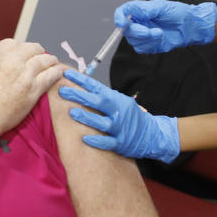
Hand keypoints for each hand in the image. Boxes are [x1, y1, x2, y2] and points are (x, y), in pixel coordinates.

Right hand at [0, 39, 62, 136]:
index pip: (13, 43)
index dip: (19, 47)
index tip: (21, 51)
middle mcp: (14, 61)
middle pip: (32, 49)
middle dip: (37, 50)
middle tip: (40, 53)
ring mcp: (26, 76)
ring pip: (44, 61)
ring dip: (50, 59)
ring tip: (53, 61)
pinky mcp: (33, 92)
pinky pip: (50, 78)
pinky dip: (56, 72)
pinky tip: (60, 72)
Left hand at [58, 69, 180, 162]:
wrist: (152, 134)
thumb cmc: (131, 117)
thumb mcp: (120, 102)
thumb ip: (103, 97)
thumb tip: (81, 88)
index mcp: (116, 99)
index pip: (96, 87)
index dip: (81, 80)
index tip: (67, 74)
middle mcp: (118, 112)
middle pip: (98, 102)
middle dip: (80, 95)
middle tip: (63, 90)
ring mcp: (120, 128)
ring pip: (102, 122)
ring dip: (87, 117)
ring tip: (72, 112)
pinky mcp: (121, 143)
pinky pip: (108, 142)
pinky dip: (97, 141)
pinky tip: (85, 139)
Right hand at [114, 0, 216, 53]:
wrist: (191, 26)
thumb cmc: (178, 13)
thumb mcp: (162, 7)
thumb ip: (145, 10)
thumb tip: (131, 12)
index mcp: (139, 11)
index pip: (122, 12)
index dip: (118, 18)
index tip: (121, 23)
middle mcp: (138, 22)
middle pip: (126, 30)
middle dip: (137, 32)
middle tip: (150, 32)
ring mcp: (143, 34)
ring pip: (133, 41)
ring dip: (146, 39)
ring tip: (160, 33)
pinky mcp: (149, 45)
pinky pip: (141, 48)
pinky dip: (150, 45)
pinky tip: (160, 39)